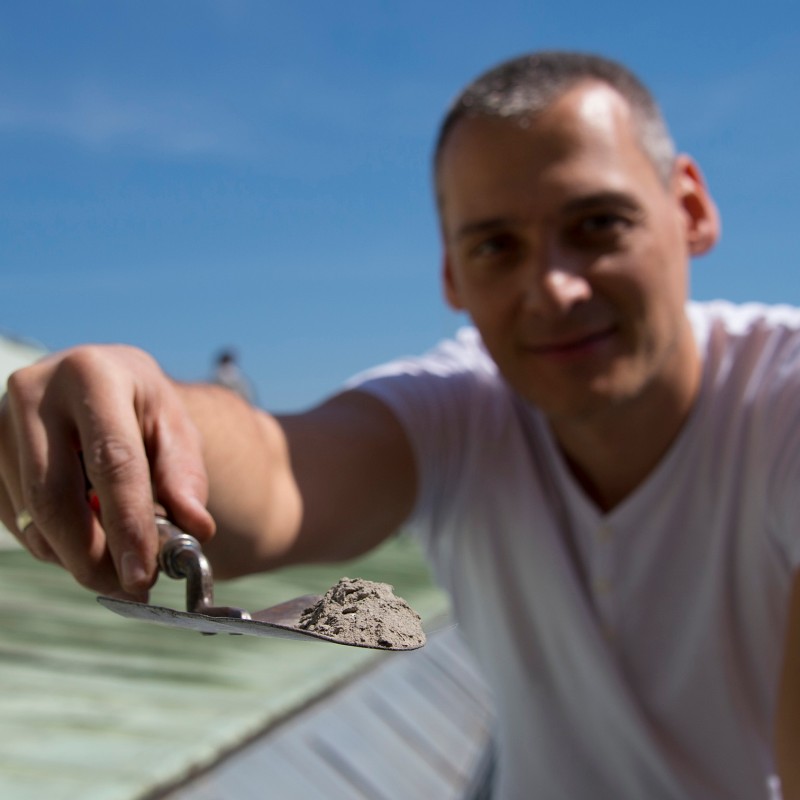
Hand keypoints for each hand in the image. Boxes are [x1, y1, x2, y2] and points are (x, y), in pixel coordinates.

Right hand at [0, 345, 214, 597]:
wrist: (96, 380)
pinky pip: (15, 521)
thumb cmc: (141, 407)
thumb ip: (184, 477)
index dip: (127, 525)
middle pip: (55, 498)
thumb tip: (196, 529)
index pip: (112, 462)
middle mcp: (34, 392)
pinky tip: (86, 539)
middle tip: (130, 589)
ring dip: (76, 555)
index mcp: (92, 375)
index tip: (142, 576)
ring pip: (32, 517)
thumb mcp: (174, 427)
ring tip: (118, 563)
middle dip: (92, 557)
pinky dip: (54, 544)